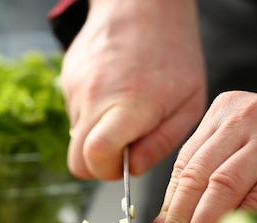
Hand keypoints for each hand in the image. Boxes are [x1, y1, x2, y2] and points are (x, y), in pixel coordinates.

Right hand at [61, 0, 205, 179]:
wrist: (142, 4)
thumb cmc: (174, 52)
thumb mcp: (188, 102)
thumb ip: (162, 143)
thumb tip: (134, 168)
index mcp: (130, 105)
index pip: (97, 156)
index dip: (109, 171)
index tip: (127, 162)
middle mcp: (95, 98)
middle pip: (76, 160)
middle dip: (98, 165)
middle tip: (123, 149)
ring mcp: (76, 88)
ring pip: (76, 137)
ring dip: (97, 135)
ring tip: (123, 110)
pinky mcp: (67, 79)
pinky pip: (74, 113)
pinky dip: (91, 114)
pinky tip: (113, 93)